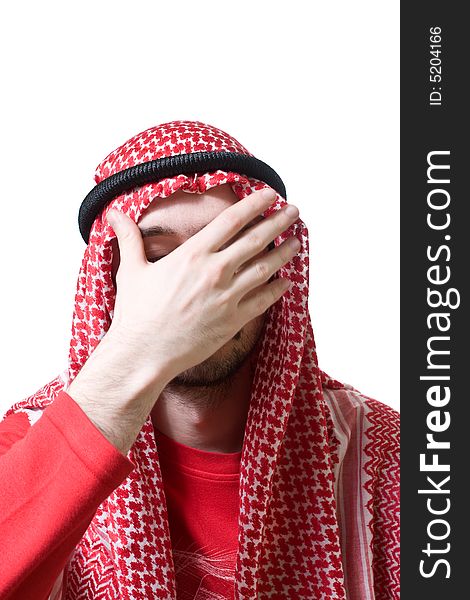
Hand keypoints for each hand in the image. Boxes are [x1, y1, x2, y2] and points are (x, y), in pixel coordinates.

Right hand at [106, 188, 299, 383]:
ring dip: (285, 253)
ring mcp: (227, 297)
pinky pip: (263, 301)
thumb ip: (129, 238)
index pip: (231, 220)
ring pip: (266, 268)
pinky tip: (287, 281)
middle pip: (257, 239)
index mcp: (192, 255)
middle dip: (279, 221)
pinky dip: (278, 289)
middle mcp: (215, 272)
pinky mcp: (233, 320)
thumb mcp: (130, 270)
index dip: (255, 204)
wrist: (143, 354)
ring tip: (297, 242)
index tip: (270, 194)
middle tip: (294, 211)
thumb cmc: (136, 313)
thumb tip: (113, 213)